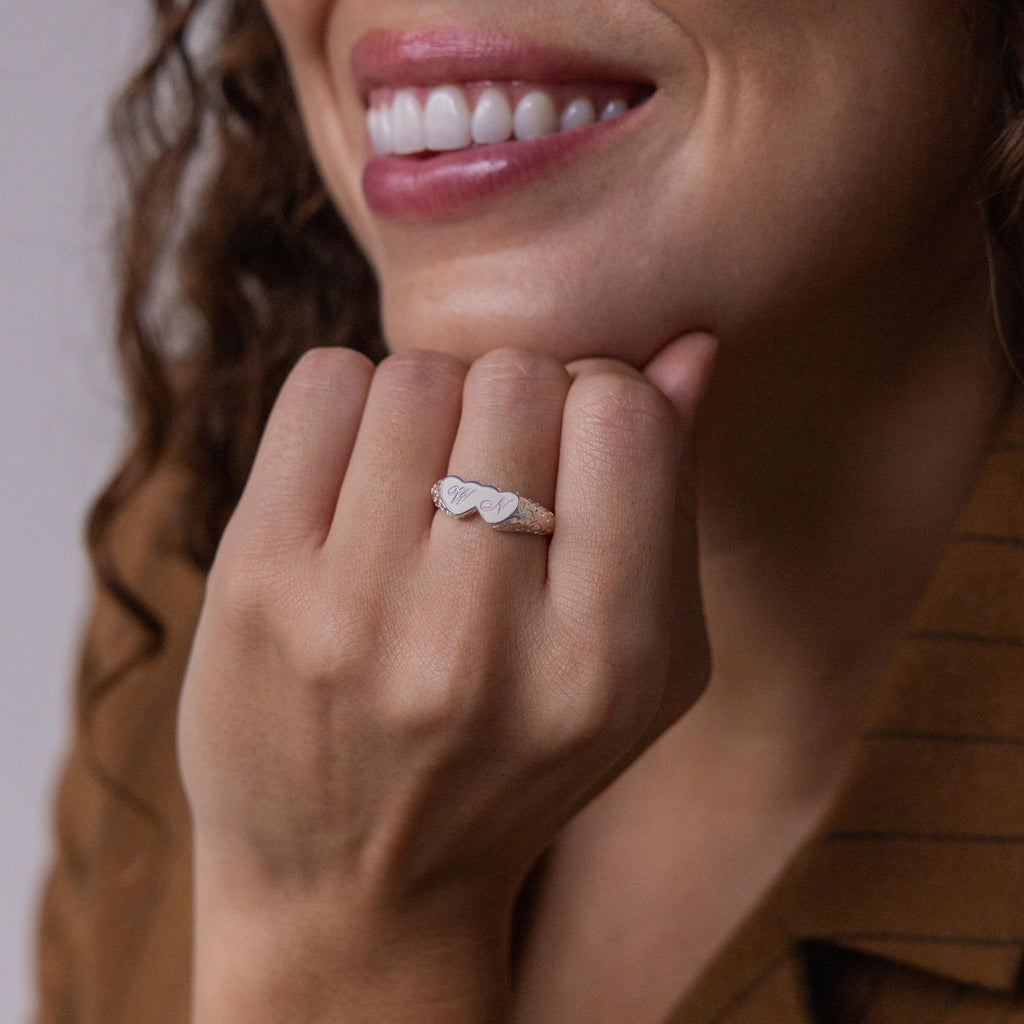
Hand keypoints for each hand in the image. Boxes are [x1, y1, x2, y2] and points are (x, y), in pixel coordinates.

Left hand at [178, 335, 714, 1021]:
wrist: (352, 888)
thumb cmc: (518, 766)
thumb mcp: (641, 674)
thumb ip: (671, 504)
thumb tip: (688, 345)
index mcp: (604, 664)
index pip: (623, 414)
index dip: (605, 401)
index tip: (574, 449)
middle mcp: (477, 642)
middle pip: (519, 379)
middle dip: (517, 403)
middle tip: (494, 472)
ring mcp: (353, 613)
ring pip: (420, 374)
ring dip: (436, 404)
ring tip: (426, 483)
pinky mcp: (254, 583)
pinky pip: (326, 385)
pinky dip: (353, 404)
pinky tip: (359, 479)